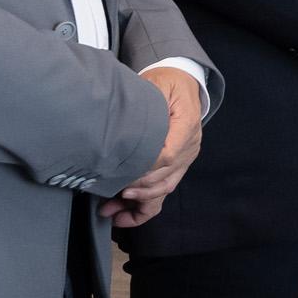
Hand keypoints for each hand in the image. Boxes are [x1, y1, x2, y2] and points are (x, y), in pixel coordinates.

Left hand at [104, 71, 203, 225]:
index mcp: (187, 125)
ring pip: (164, 190)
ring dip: (138, 204)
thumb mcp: (156, 85)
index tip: (123, 175)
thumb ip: (146, 105)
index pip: (168, 154)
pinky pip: (164, 191)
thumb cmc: (166, 82)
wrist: (183, 83)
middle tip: (108, 198)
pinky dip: (145, 206)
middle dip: (136, 191)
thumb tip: (124, 126)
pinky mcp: (176, 166)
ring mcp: (184, 159)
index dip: (146, 168)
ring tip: (111, 212)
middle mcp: (189, 146)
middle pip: (165, 178)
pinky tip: (125, 215)